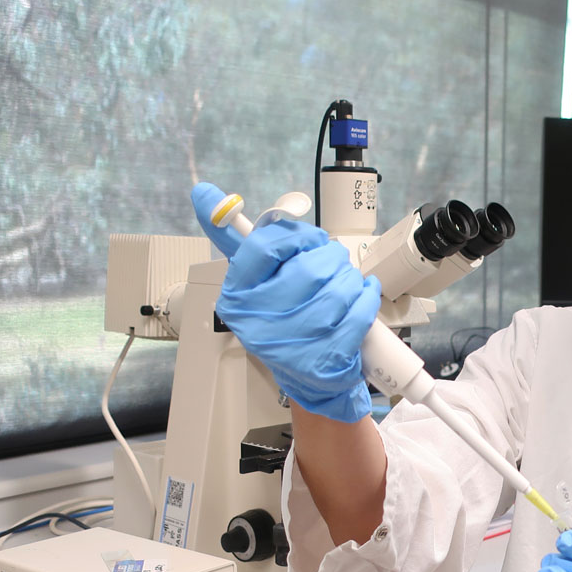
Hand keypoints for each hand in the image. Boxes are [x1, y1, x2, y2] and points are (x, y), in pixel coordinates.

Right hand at [191, 182, 381, 422]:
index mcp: (238, 297)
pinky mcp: (328, 357)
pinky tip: (362, 294)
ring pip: (339, 288)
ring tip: (345, 282)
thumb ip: (233, 237)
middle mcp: (262, 322)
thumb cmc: (282, 319)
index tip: (306, 241)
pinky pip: (359, 311)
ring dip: (350, 278)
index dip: (295, 236)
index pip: (265, 245)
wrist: (307, 377)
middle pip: (310, 268)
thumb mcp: (255, 280)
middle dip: (330, 258)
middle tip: (331, 262)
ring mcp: (297, 344)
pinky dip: (366, 296)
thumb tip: (204, 194)